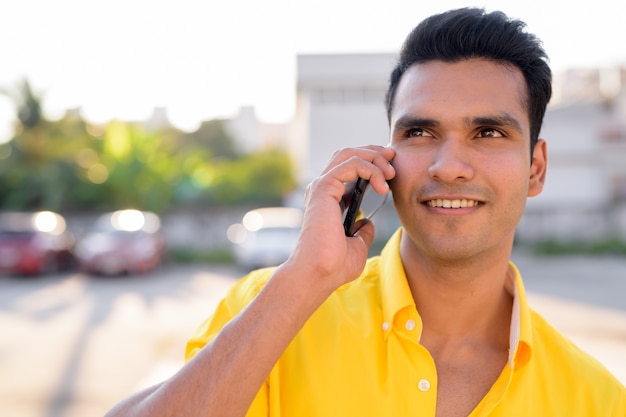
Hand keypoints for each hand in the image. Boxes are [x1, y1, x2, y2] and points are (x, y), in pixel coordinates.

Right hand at [284, 145, 395, 294]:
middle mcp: (323, 189)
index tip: (391, 171)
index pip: (349, 168)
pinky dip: (370, 168)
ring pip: (349, 154)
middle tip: (394, 159)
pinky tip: (382, 186)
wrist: (319, 274)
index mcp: (329, 200)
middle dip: (374, 152)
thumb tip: (368, 223)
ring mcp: (321, 186)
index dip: (371, 163)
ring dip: (374, 157)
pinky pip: (351, 164)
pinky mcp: (323, 188)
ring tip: (390, 172)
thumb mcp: (356, 245)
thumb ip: (362, 231)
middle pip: (348, 154)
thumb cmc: (333, 266)